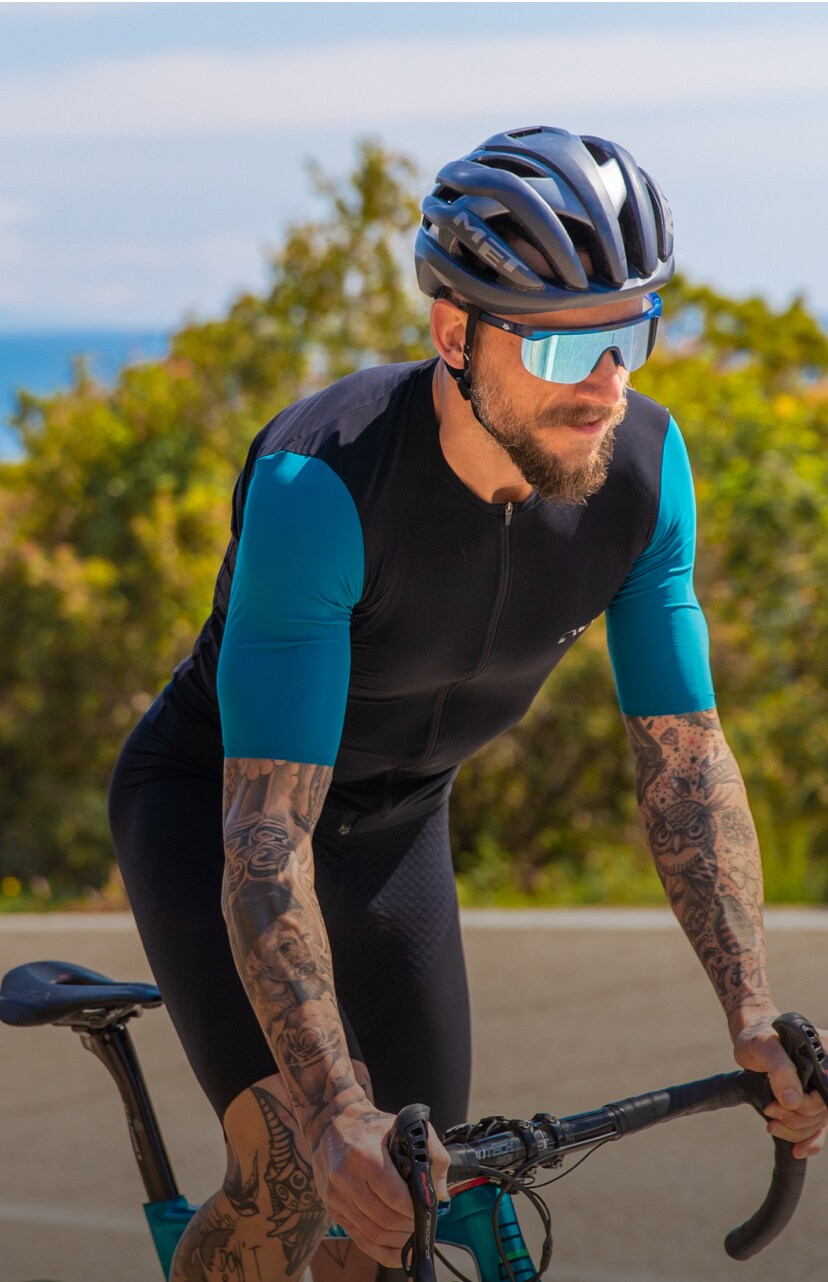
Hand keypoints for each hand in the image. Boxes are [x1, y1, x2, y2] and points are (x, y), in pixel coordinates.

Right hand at [311, 1100, 449, 1266]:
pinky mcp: (333, 1209)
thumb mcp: (402, 1126)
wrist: (332, 1124)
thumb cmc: (371, 1127)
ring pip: (373, 1233)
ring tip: (412, 1233)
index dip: (414, 1209)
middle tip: (422, 1223)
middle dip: (408, 1226)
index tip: (427, 1209)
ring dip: (398, 1240)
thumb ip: (431, 1152)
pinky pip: (360, 1240)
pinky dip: (382, 1251)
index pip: (395, 1197)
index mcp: (364, 1156)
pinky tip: (399, 1252)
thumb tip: (440, 1192)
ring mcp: (336, 1197)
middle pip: (384, 1219)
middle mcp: (346, 1178)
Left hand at [732, 1016, 827, 1158]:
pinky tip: (798, 1150)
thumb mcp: (763, 1046)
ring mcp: (821, 1089)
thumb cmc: (758, 1037)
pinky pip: (819, 1128)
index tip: (782, 1103)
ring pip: (818, 1122)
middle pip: (823, 1110)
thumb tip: (793, 1101)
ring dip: (795, 1129)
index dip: (809, 1104)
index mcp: (825, 1052)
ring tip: (771, 1123)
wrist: (752, 1041)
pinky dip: (809, 1141)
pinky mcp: (812, 1102)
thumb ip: (779, 1069)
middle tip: (770, 1110)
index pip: (827, 1090)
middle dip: (795, 1117)